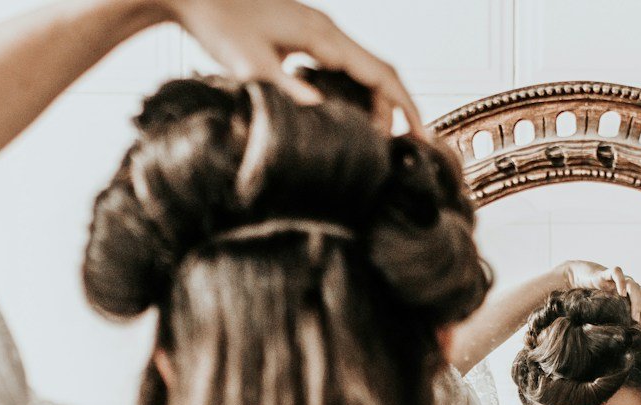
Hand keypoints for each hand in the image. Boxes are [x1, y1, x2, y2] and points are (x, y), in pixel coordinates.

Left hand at [165, 0, 423, 137]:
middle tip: (392, 146)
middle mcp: (327, 30)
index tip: (421, 134)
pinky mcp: (306, 36)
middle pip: (379, 71)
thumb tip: (320, 114)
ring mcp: (318, 31)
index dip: (405, 106)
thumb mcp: (249, 63)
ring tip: (370, 136)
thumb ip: (285, 90)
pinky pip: (344, 65)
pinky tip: (343, 112)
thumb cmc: (218, 23)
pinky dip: (353, 91)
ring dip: (372, 101)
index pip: (380, 73)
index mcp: (322, 35)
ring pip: (362, 68)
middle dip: (393, 109)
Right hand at [558, 259, 640, 322]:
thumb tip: (628, 342)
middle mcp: (632, 287)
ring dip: (637, 303)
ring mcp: (621, 279)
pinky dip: (621, 282)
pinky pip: (617, 274)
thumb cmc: (599, 298)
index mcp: (636, 295)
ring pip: (635, 287)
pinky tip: (622, 294)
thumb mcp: (612, 312)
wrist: (582, 278)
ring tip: (635, 318)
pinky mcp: (607, 273)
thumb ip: (621, 322)